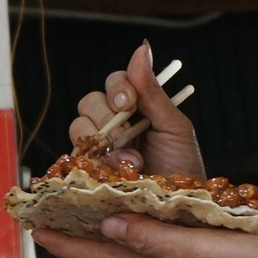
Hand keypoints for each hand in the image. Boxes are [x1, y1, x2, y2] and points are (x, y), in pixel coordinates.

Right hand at [70, 42, 203, 179]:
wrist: (177, 209)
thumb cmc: (182, 169)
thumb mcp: (174, 127)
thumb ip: (153, 91)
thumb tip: (142, 47)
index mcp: (137, 109)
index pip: (114, 82)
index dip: (117, 88)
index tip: (128, 102)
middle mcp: (114, 125)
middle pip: (90, 101)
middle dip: (107, 116)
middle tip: (127, 135)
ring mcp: (98, 148)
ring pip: (78, 126)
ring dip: (103, 143)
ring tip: (130, 163)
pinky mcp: (86, 171)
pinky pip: (74, 156)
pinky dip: (93, 162)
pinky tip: (114, 172)